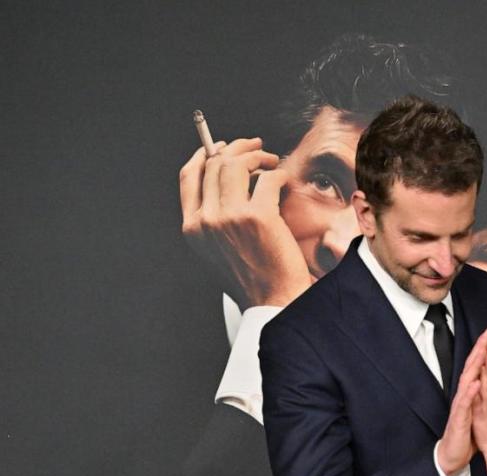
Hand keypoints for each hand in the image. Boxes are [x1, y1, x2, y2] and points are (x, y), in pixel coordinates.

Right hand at [179, 137, 313, 307]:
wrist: (274, 304)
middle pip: (214, 164)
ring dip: (257, 156)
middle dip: (236, 148)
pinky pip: (267, 178)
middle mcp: (206, 221)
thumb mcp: (217, 251)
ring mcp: (230, 218)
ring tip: (271, 162)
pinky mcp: (258, 217)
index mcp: (192, 229)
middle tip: (256, 147)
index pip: (189, 178)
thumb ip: (212, 219)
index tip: (220, 146)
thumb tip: (222, 177)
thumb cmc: (253, 280)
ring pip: (236, 164)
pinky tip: (284, 181)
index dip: (204, 155)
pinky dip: (278, 174)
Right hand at [437, 327, 486, 475]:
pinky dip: (470, 393)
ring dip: (475, 366)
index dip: (486, 347)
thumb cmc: (466, 430)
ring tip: (483, 350)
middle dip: (480, 348)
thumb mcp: (480, 406)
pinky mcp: (459, 418)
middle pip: (472, 366)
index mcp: (470, 390)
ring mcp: (460, 405)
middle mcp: (464, 394)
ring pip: (467, 381)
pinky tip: (477, 383)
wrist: (454, 452)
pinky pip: (464, 404)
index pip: (479, 364)